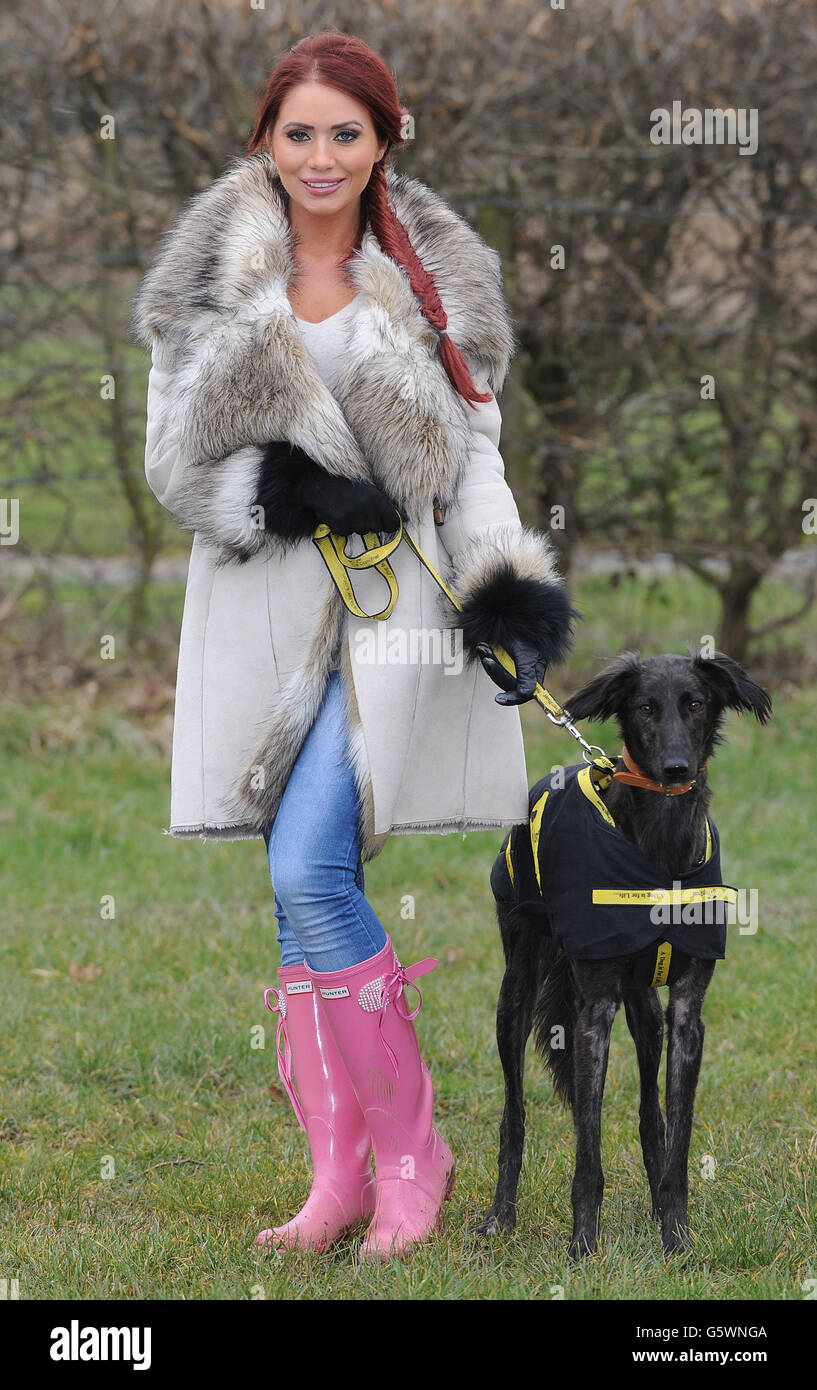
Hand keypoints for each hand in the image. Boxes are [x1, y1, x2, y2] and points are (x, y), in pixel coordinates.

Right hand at [254, 440, 403, 541]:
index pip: (392, 524)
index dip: (388, 523)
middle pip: (375, 528)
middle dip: (369, 522)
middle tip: (359, 508)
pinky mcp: (338, 524)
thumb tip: (406, 519)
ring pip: (360, 531)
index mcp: (377, 500)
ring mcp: (352, 518)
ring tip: (347, 508)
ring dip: (355, 523)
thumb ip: (387, 504)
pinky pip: (345, 532)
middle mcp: (366, 510)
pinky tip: (337, 512)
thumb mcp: (370, 488)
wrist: (320, 481)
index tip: (383, 520)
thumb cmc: (348, 482)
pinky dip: (342, 526)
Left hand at [476, 639, 545, 705]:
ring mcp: (512, 665)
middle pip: (506, 683)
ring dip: (488, 661)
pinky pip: (492, 663)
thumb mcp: (527, 655)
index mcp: (534, 673)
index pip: (524, 693)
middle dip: (495, 671)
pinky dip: (486, 655)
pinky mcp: (502, 658)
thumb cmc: (526, 633)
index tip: (498, 699)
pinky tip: (483, 646)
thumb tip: (526, 695)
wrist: (513, 614)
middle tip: (487, 659)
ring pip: (496, 673)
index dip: (512, 698)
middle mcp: (524, 672)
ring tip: (484, 648)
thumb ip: (526, 675)